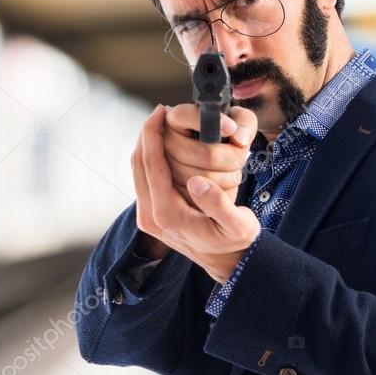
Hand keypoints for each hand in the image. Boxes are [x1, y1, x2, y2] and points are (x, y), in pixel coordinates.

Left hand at [131, 105, 260, 283]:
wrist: (228, 262)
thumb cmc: (236, 240)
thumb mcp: (238, 225)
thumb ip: (218, 205)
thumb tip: (197, 182)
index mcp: (168, 215)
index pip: (152, 165)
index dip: (153, 134)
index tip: (160, 112)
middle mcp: (151, 217)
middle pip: (138, 165)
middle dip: (146, 134)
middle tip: (159, 112)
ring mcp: (148, 218)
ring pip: (137, 171)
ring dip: (146, 145)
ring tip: (160, 124)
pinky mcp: (151, 216)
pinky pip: (144, 180)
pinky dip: (150, 159)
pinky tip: (163, 145)